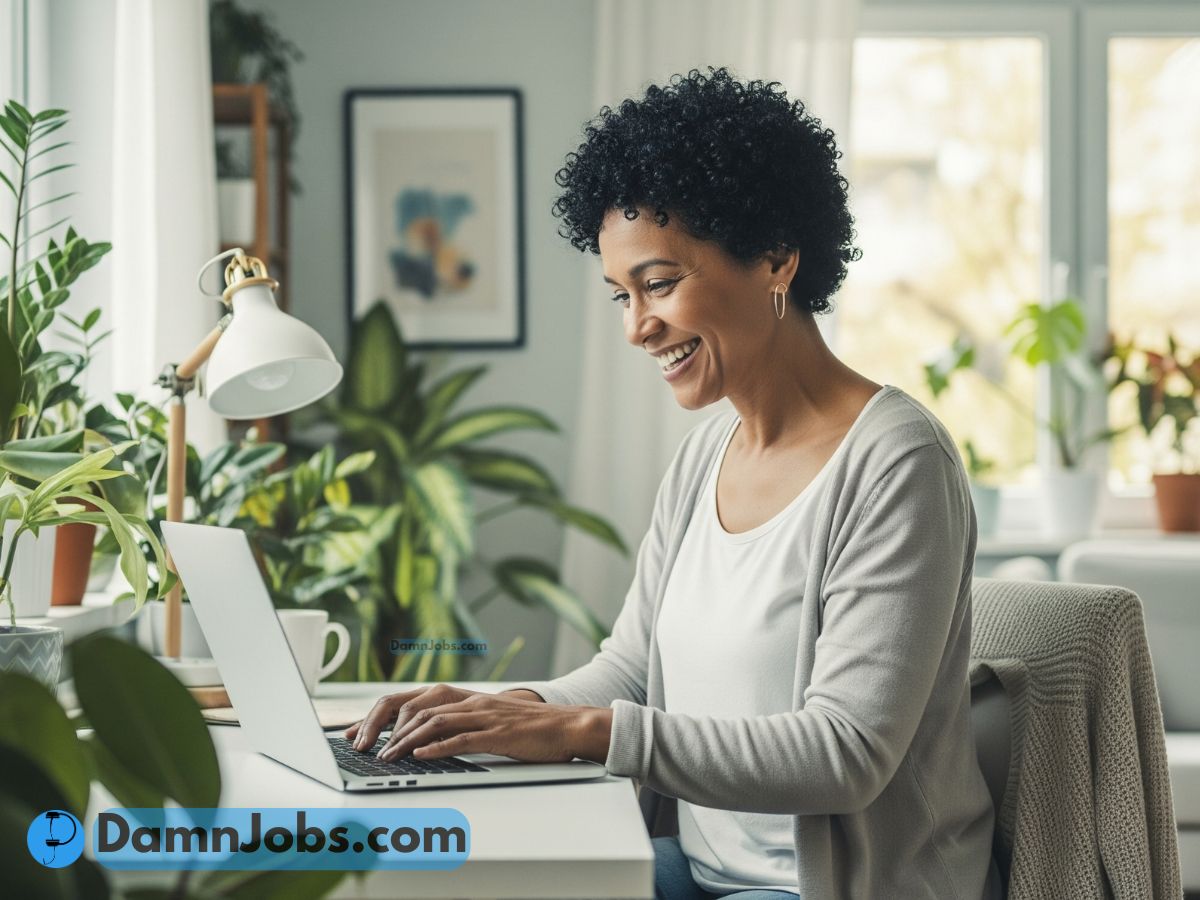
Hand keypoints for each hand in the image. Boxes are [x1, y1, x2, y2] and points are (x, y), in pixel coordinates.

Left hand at [344, 683, 610, 763]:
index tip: (358, 732)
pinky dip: (438, 747)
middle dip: (386, 727)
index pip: (412, 700)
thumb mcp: (486, 721)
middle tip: (365, 747)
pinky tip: (422, 756)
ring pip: (435, 722)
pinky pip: (463, 738)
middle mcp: (470, 701)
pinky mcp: (498, 733)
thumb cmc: (527, 728)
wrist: (566, 725)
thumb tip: (421, 741)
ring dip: (406, 740)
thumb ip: (457, 725)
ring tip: (386, 756)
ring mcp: (484, 715)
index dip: (382, 715)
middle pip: (417, 708)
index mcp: (464, 697)